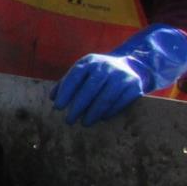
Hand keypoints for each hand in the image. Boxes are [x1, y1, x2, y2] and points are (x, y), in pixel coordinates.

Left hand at [52, 25, 186, 126]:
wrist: (130, 65)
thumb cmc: (99, 72)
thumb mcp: (84, 71)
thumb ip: (67, 82)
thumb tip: (52, 97)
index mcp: (90, 62)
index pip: (75, 77)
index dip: (65, 92)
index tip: (58, 107)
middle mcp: (106, 67)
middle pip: (89, 89)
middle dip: (78, 107)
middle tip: (69, 120)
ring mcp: (121, 76)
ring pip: (105, 98)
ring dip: (93, 113)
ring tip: (84, 123)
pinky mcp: (133, 86)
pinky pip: (119, 103)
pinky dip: (108, 112)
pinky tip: (101, 119)